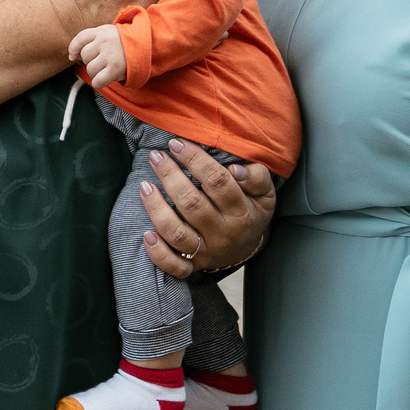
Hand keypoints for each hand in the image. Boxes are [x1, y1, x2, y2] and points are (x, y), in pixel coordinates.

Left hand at [68, 24, 125, 89]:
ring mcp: (110, 56)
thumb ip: (91, 39)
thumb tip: (73, 56)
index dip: (73, 49)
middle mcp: (104, 42)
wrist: (148, 47)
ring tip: (106, 68)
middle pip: (84, 56)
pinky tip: (104, 78)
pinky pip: (97, 81)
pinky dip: (98, 82)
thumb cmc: (123, 42)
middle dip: (89, 61)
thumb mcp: (108, 32)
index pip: (80, 39)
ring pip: (90, 69)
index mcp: (102, 32)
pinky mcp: (115, 69)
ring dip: (95, 72)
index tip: (73, 56)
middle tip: (101, 61)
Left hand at [138, 138, 276, 279]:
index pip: (217, 181)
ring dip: (156, 209)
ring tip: (144, 185)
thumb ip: (257, 177)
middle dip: (170, 176)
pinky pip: (174, 265)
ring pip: (177, 233)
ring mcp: (207, 251)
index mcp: (242, 211)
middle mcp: (223, 233)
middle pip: (192, 204)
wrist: (249, 246)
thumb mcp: (264, 193)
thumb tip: (234, 169)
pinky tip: (146, 234)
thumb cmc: (251, 209)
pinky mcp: (193, 265)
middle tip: (156, 156)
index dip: (194, 159)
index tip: (176, 144)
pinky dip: (158, 253)